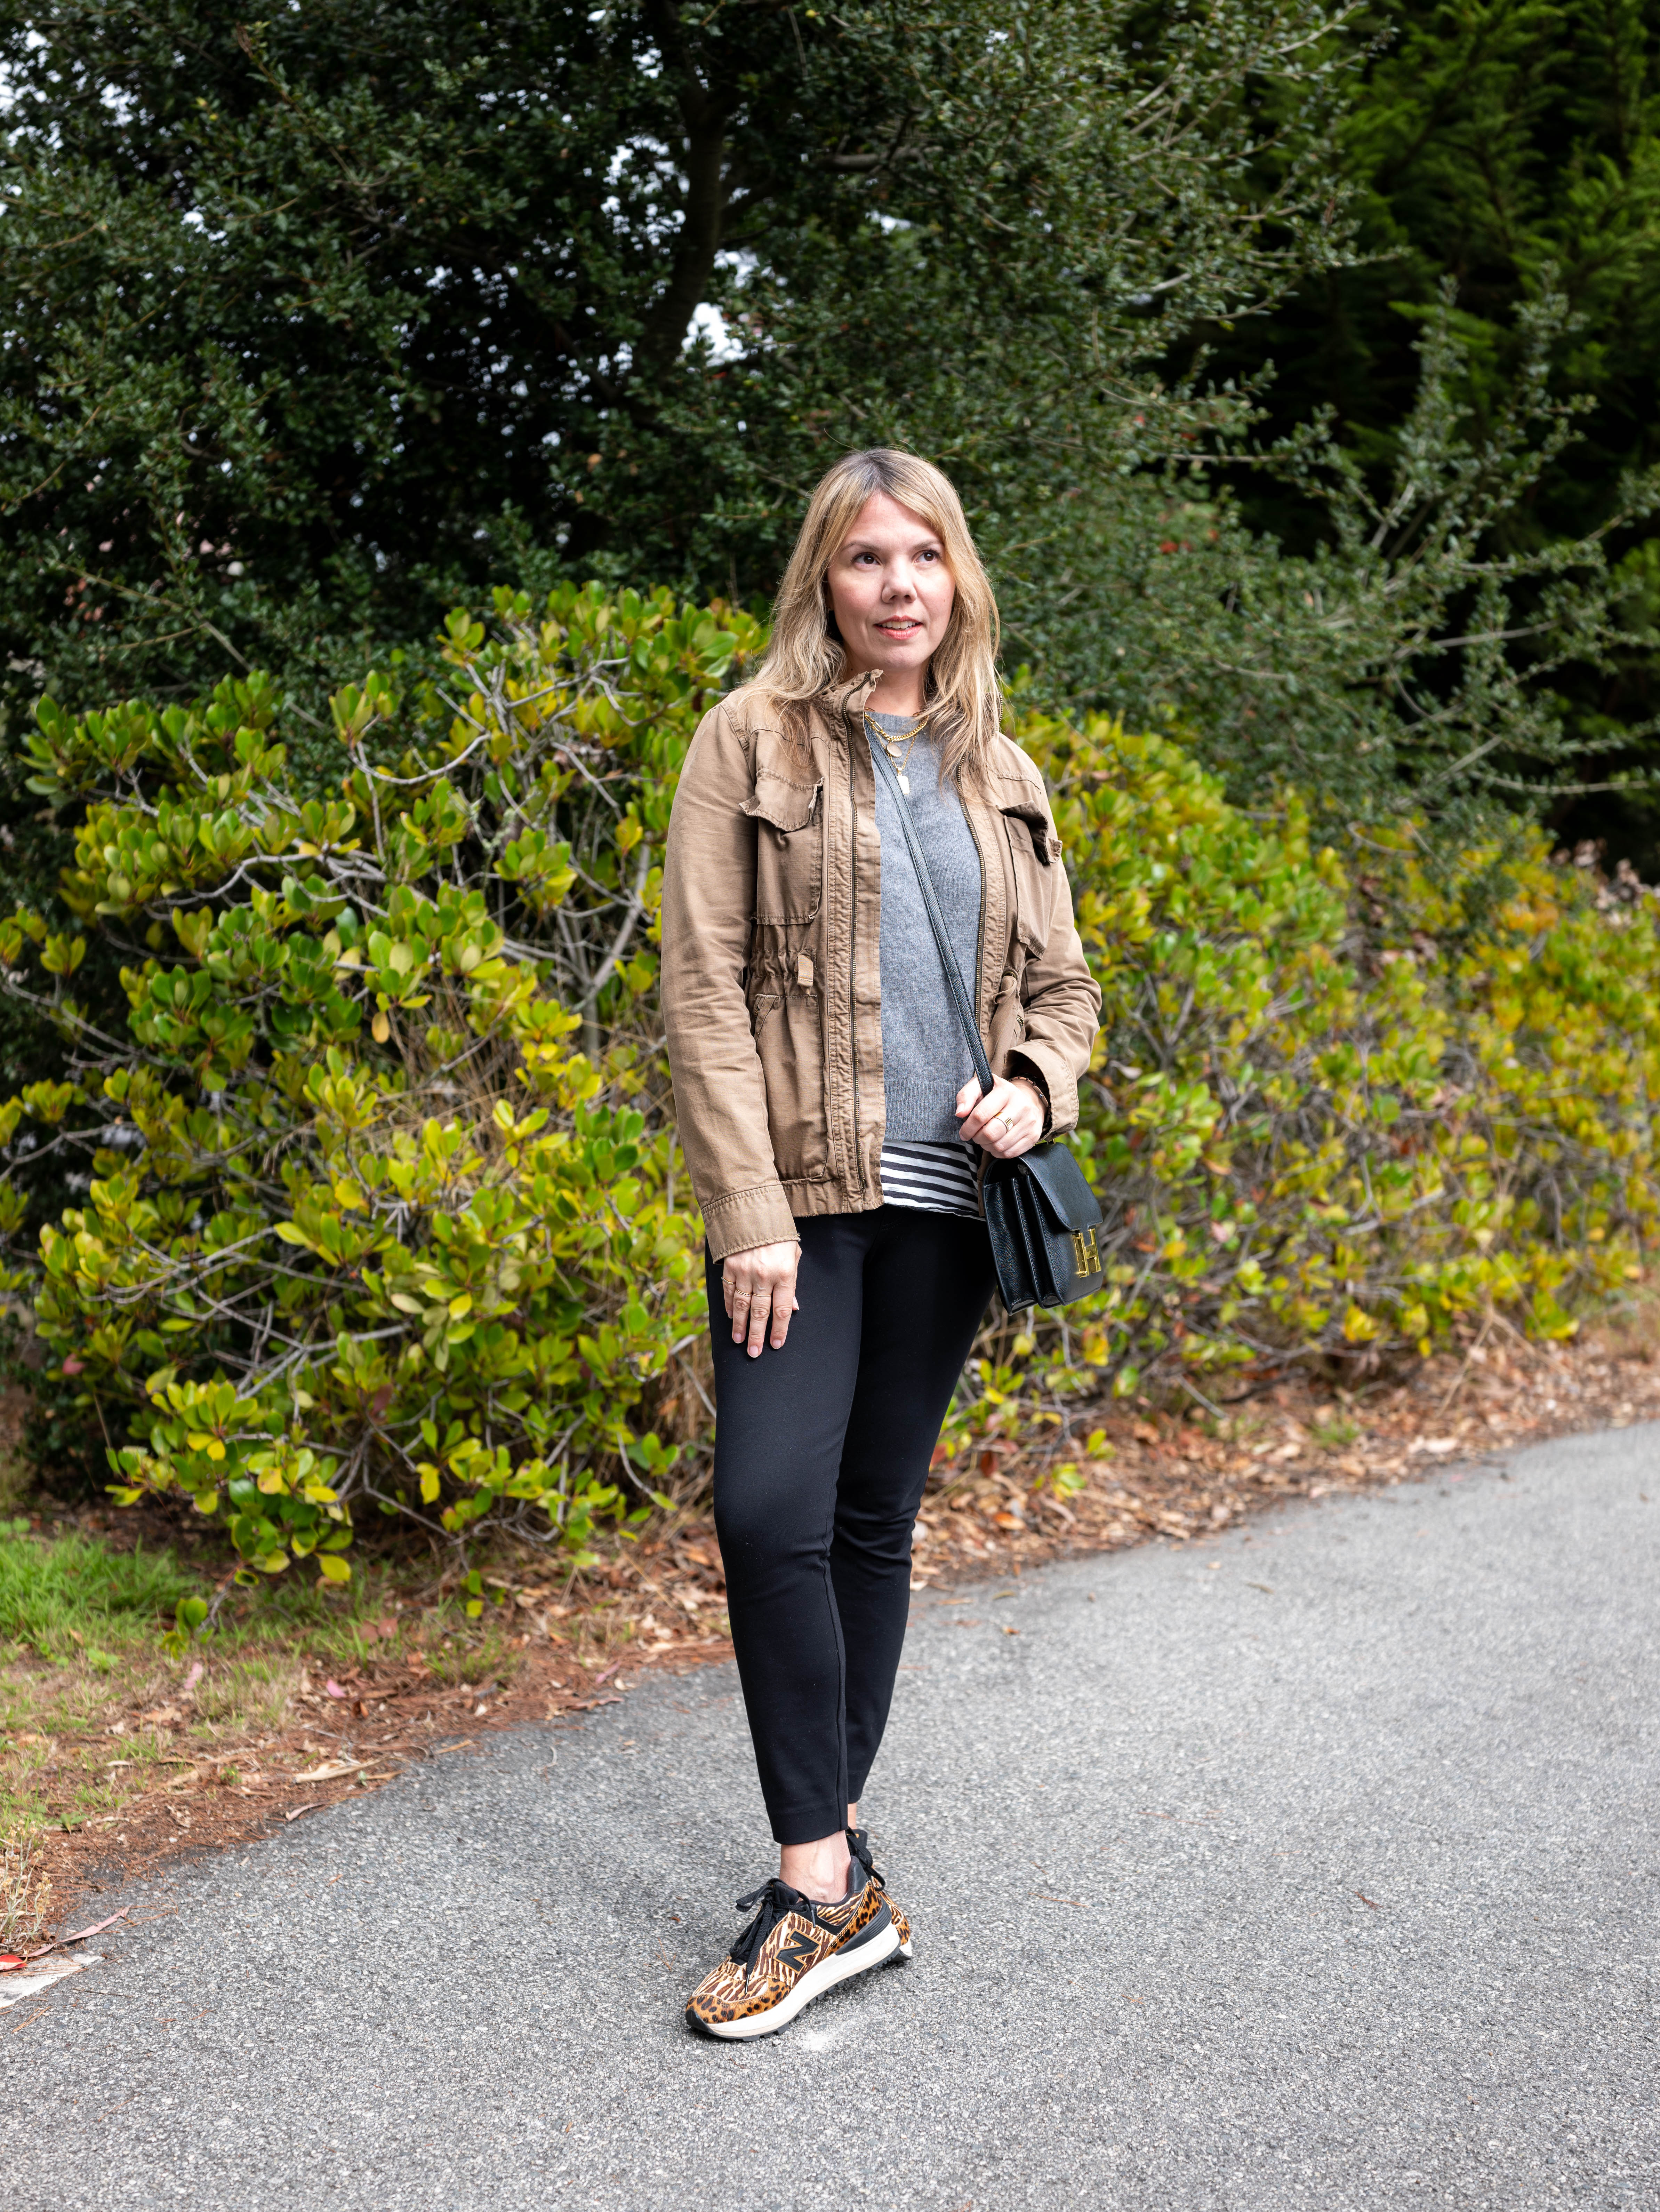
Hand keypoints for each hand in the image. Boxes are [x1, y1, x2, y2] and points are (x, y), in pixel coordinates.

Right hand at [720, 1239, 800, 1358]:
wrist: (756, 1211)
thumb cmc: (779, 1236)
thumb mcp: (793, 1256)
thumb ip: (792, 1283)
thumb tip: (791, 1309)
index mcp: (784, 1274)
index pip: (781, 1310)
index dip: (779, 1330)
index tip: (776, 1344)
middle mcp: (764, 1275)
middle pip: (760, 1312)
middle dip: (757, 1335)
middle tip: (754, 1353)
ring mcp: (745, 1271)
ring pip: (742, 1306)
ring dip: (740, 1326)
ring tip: (740, 1341)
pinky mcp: (730, 1266)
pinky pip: (729, 1291)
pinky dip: (730, 1306)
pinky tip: (732, 1317)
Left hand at [956, 1073, 1045, 1158]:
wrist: (1028, 1100)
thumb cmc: (998, 1095)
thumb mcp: (980, 1086)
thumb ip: (966, 1095)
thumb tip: (960, 1113)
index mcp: (1005, 1091)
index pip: (981, 1114)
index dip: (968, 1127)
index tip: (964, 1132)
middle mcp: (1021, 1106)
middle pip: (991, 1133)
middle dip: (977, 1138)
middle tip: (975, 1135)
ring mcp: (1029, 1122)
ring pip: (1000, 1146)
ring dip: (986, 1146)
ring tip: (985, 1138)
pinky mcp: (1033, 1136)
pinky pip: (1009, 1153)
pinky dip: (997, 1152)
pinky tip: (995, 1143)